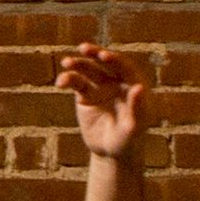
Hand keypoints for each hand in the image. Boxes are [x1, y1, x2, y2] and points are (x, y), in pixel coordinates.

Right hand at [56, 44, 148, 161]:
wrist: (110, 152)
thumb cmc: (128, 141)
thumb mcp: (134, 127)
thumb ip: (137, 107)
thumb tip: (138, 87)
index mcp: (134, 86)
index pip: (126, 68)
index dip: (115, 60)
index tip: (103, 56)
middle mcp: (118, 83)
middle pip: (106, 63)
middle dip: (95, 54)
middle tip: (84, 48)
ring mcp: (100, 87)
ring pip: (89, 70)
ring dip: (78, 64)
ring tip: (67, 62)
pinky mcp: (85, 95)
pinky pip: (76, 83)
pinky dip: (68, 80)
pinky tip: (61, 82)